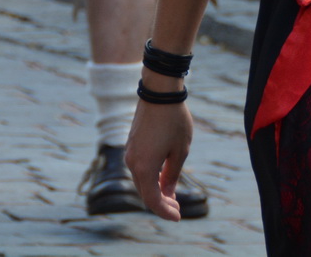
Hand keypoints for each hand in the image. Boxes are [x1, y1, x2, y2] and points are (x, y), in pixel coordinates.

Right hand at [126, 101, 194, 221]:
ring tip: (172, 195)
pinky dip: (150, 177)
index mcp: (144, 168)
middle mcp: (132, 163)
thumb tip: (167, 192)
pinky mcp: (131, 145)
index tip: (178, 217)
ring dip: (155, 190)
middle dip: (161, 203)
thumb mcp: (180, 150)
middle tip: (178, 208)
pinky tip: (163, 178)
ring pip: (141, 180)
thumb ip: (173, 174)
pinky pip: (139, 168)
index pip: (152, 200)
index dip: (164, 211)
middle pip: (145, 192)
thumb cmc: (174, 121)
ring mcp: (130, 153)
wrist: (159, 93)